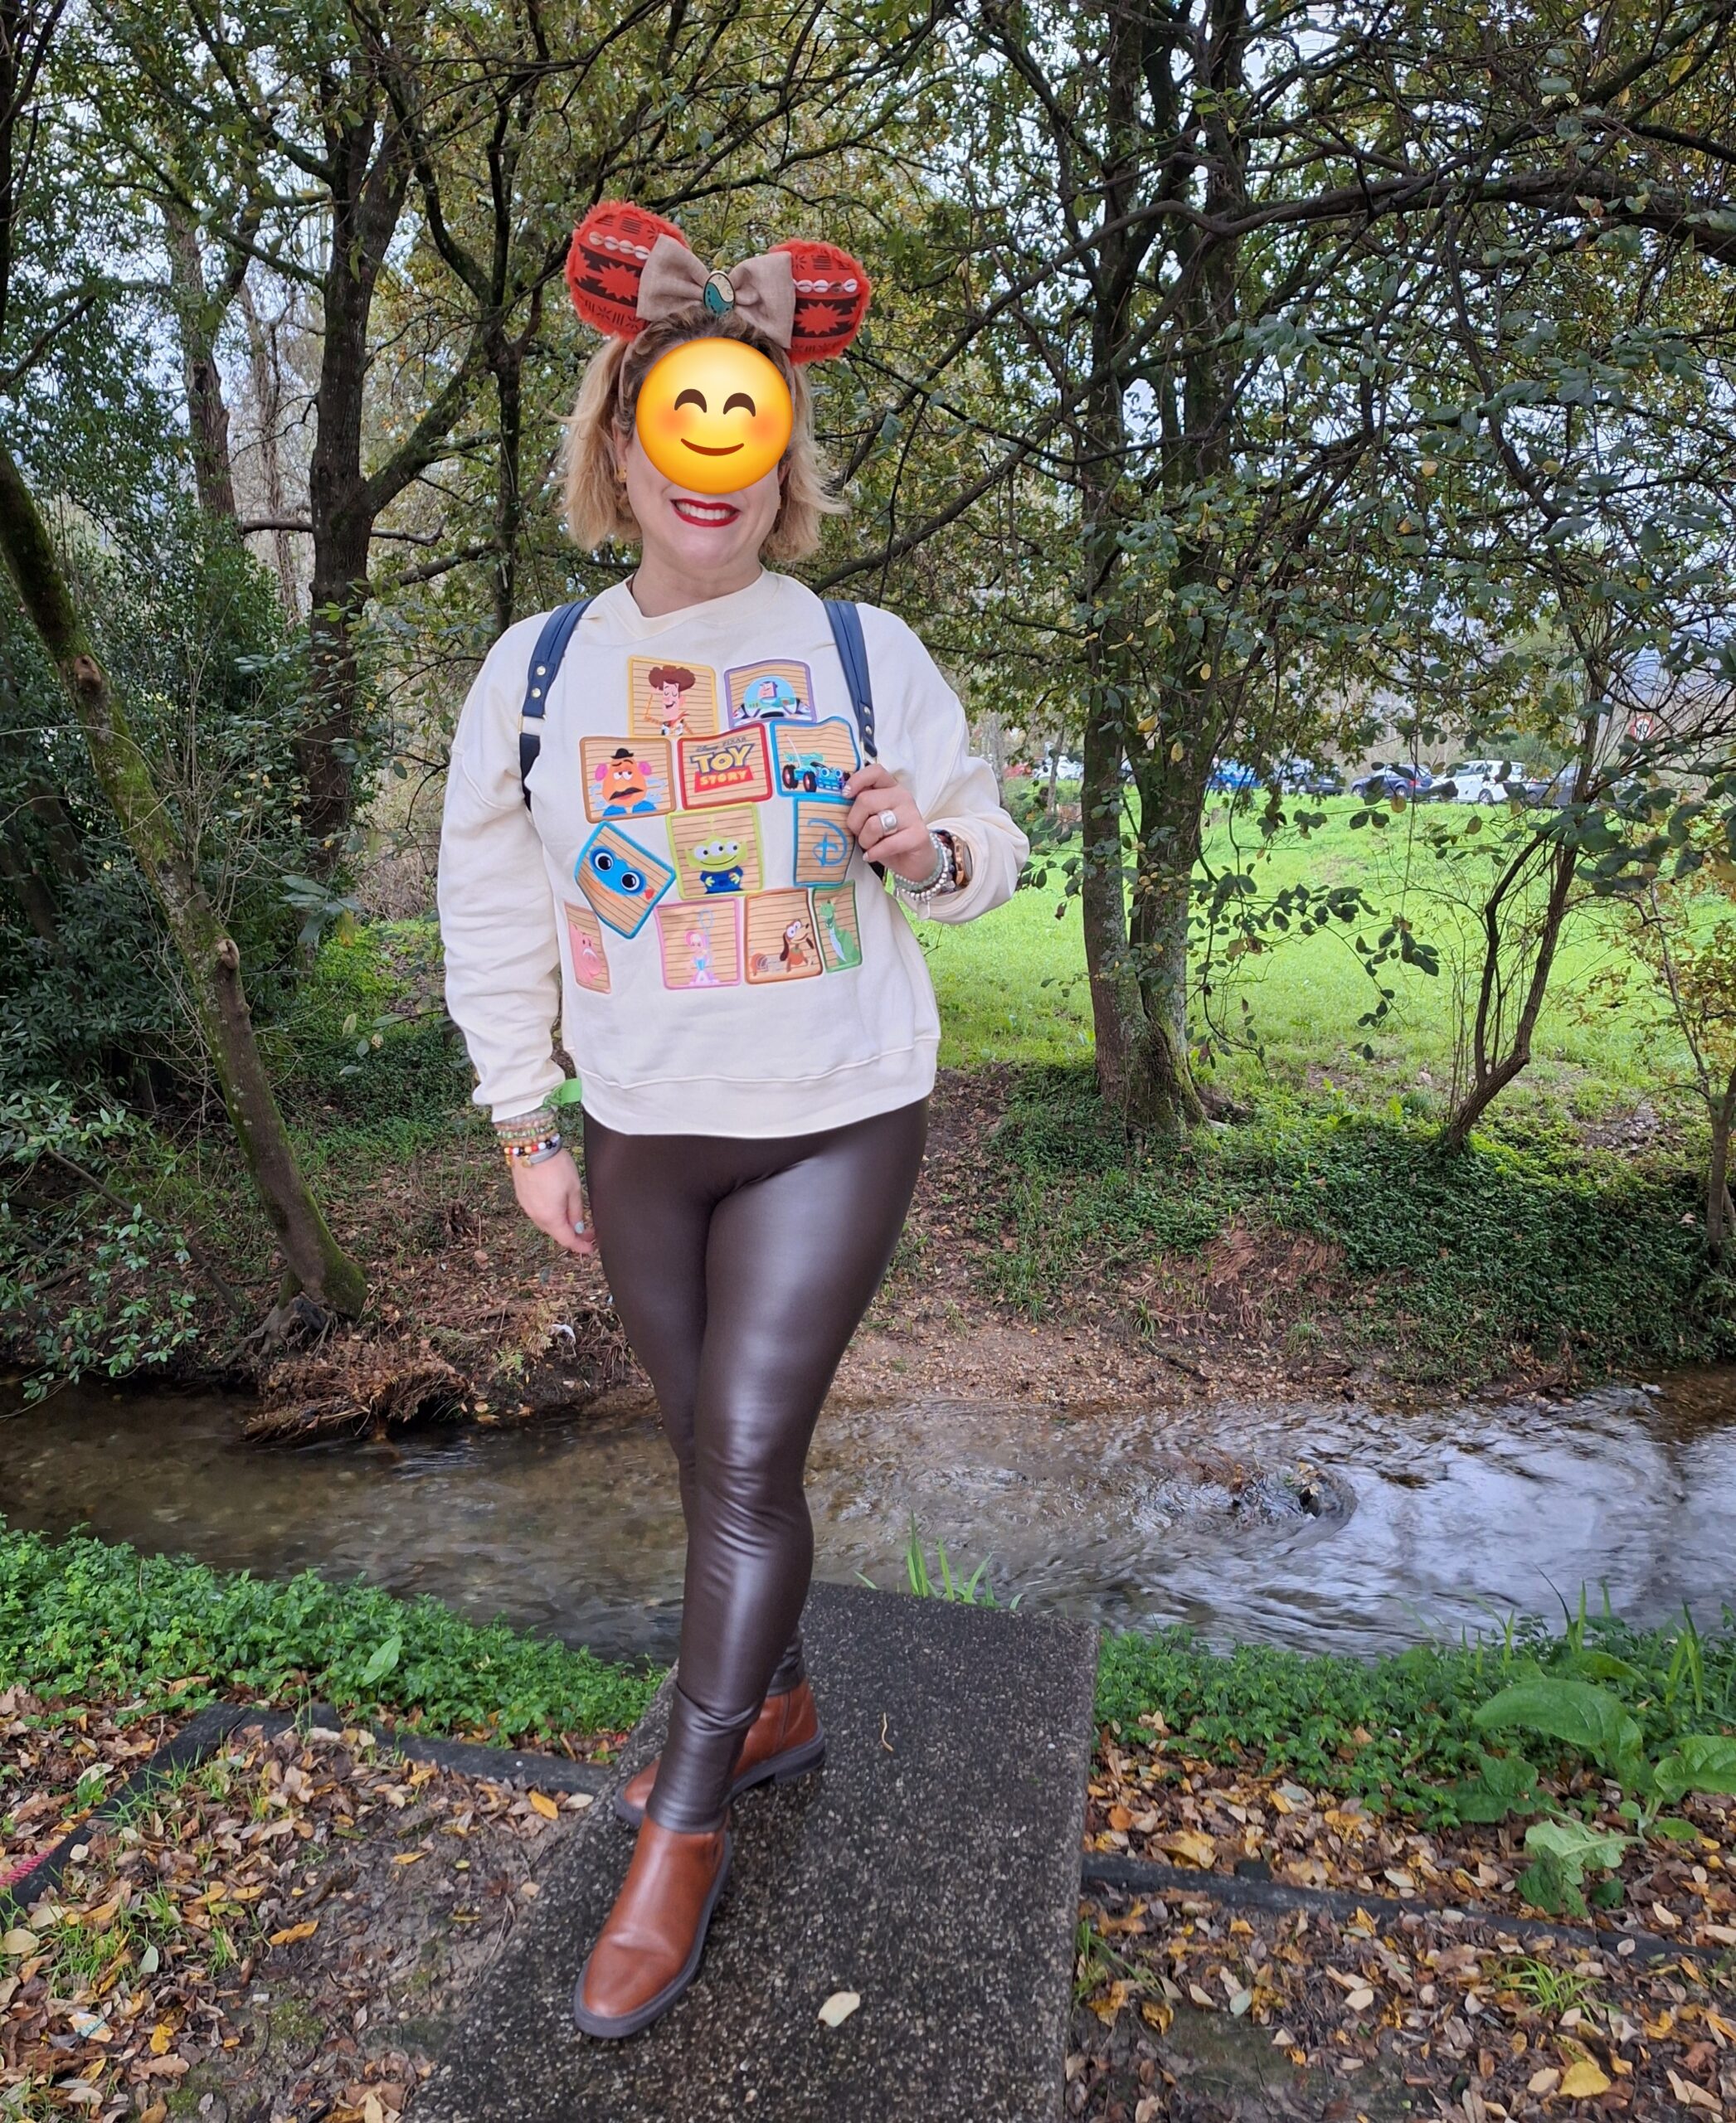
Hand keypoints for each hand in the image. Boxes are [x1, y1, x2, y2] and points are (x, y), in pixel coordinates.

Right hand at [509, 1146, 595, 1256]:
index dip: (580, 1246)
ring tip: (575, 1217)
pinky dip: (550, 1214)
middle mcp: (536, 1216)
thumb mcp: (574, 1189)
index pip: (567, 1240)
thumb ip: (576, 1211)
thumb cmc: (555, 1166)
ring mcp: (527, 1206)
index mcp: (550, 1217)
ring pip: (547, 1223)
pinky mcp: (522, 1197)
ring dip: (561, 1224)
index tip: (590, 1248)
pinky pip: (538, 1212)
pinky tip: (558, 1206)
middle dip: (572, 1235)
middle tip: (588, 1231)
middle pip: (556, 1233)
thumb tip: (578, 1227)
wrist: (532, 1147)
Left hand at [843, 762, 934, 881]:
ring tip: (870, 845)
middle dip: (855, 822)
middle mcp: (903, 797)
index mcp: (890, 788)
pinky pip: (887, 844)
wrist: (912, 861)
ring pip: (874, 824)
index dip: (857, 780)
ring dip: (865, 840)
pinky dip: (874, 853)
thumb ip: (860, 806)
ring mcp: (912, 815)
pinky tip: (871, 856)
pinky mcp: (918, 835)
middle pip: (866, 800)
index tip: (845, 794)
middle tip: (859, 833)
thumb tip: (840, 800)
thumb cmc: (887, 837)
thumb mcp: (871, 818)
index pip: (875, 771)